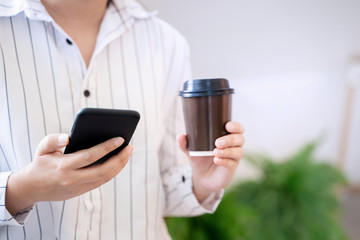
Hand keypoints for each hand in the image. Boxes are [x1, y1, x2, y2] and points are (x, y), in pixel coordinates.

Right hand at [6, 133, 132, 214]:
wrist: (32, 188)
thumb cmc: (40, 163)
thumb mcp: (42, 148)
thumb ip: (53, 139)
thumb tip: (68, 137)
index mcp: (64, 166)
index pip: (90, 156)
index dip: (107, 147)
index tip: (120, 139)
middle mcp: (72, 179)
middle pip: (102, 170)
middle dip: (119, 159)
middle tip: (130, 147)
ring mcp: (78, 187)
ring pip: (105, 178)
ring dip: (119, 165)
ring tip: (128, 153)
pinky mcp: (81, 191)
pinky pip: (101, 181)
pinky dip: (113, 171)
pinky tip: (120, 161)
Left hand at [177, 121, 244, 201]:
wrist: (201, 177)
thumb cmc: (200, 158)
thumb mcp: (191, 150)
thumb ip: (185, 143)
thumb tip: (180, 136)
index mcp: (226, 136)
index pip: (238, 128)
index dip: (236, 126)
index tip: (227, 126)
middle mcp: (233, 146)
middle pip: (240, 139)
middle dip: (230, 139)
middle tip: (217, 142)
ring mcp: (233, 158)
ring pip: (238, 152)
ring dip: (228, 151)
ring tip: (215, 152)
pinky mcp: (231, 169)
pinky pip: (232, 164)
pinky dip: (225, 161)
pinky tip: (216, 160)